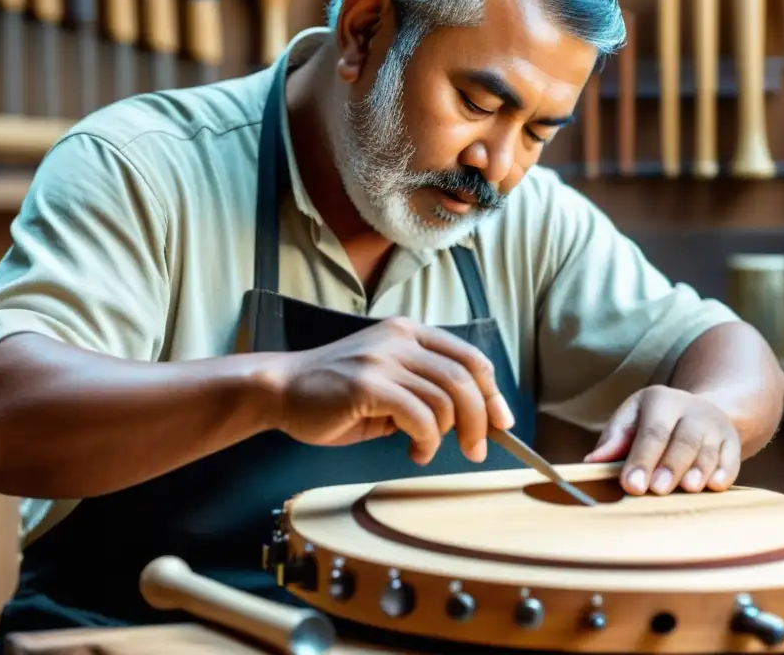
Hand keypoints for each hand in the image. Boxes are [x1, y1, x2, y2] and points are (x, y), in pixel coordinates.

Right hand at [267, 317, 514, 465]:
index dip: (492, 393)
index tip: (501, 422)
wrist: (282, 390)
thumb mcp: (389, 382)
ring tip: (426, 450)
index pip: (470, 358)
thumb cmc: (335, 394)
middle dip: (480, 421)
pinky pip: (419, 416)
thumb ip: (425, 390)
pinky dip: (425, 441)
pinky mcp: (368, 384)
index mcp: (409, 332)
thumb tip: (473, 419)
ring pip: (445, 400)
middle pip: (465, 379)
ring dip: (445, 436)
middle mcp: (400, 339)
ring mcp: (383, 359)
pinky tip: (413, 450)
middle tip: (476, 450)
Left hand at [584, 387, 740, 495]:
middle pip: (683, 440)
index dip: (641, 459)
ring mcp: (715, 426)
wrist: (699, 412)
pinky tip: (714, 486)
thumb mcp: (631, 420)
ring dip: (698, 471)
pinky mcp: (733, 443)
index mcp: (660, 400)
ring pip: (709, 450)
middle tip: (657, 489)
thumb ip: (614, 441)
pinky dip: (724, 473)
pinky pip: (732, 459)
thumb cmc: (654, 422)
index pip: (651, 432)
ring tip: (688, 489)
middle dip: (670, 466)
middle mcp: (691, 410)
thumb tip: (591, 463)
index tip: (632, 485)